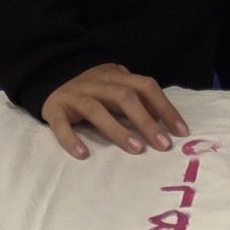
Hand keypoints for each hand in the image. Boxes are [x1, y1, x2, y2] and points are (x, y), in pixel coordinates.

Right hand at [38, 65, 184, 158]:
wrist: (49, 79)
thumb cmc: (92, 91)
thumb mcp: (115, 88)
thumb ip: (136, 100)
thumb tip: (166, 124)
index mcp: (115, 75)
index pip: (145, 86)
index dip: (164, 108)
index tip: (180, 132)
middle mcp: (96, 82)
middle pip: (124, 97)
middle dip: (146, 121)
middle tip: (162, 145)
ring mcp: (74, 95)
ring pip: (96, 109)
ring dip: (117, 130)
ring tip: (136, 149)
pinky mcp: (55, 109)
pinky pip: (62, 124)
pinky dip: (71, 139)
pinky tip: (83, 154)